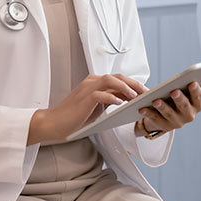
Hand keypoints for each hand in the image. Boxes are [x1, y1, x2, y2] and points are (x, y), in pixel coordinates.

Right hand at [28, 74, 146, 144]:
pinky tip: (119, 103)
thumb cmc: (74, 117)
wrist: (54, 123)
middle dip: (134, 83)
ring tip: (135, 97)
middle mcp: (91, 82)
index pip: (118, 79)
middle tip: (146, 92)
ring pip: (110, 80)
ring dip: (125, 87)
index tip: (145, 92)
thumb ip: (110, 100)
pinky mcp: (84, 98)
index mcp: (94, 83)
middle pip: (117, 76)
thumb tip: (128, 100)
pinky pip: (100, 94)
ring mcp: (87, 88)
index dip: (133, 84)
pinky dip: (111, 97)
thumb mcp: (97, 107)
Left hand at [135, 75, 200, 136]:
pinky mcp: (163, 126)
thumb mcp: (190, 92)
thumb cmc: (180, 98)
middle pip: (184, 107)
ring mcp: (176, 123)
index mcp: (196, 106)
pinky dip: (149, 113)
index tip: (192, 82)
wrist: (167, 116)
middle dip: (179, 99)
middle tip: (174, 91)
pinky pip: (155, 119)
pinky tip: (143, 107)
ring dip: (163, 107)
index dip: (195, 91)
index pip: (198, 98)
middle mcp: (188, 116)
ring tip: (156, 100)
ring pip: (169, 114)